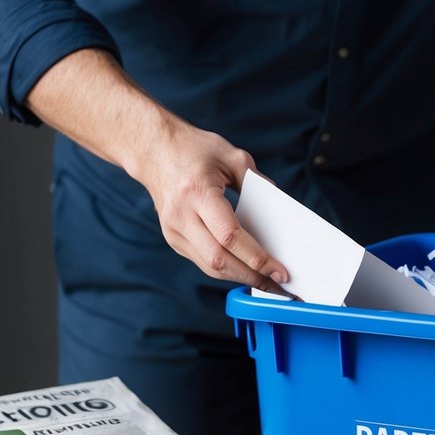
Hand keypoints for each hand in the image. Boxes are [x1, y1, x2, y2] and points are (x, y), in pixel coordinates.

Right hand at [133, 118, 289, 291]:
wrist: (153, 150)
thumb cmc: (194, 149)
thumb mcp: (232, 156)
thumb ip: (258, 183)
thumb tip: (281, 209)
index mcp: (197, 192)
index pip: (229, 236)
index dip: (256, 257)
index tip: (280, 270)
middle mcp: (181, 215)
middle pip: (219, 259)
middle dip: (252, 275)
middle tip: (279, 285)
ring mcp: (173, 229)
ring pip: (209, 266)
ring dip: (240, 277)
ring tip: (267, 283)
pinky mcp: (172, 238)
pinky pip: (203, 261)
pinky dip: (227, 269)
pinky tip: (246, 270)